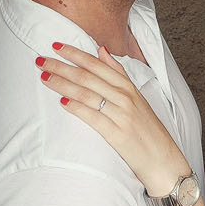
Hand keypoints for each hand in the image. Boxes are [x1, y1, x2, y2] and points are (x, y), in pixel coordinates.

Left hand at [40, 43, 191, 192]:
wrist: (163, 159)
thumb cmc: (148, 129)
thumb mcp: (137, 96)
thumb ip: (118, 73)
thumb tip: (101, 50)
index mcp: (129, 87)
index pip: (97, 64)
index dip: (75, 53)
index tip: (56, 45)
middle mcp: (125, 97)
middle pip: (87, 77)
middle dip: (61, 66)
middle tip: (41, 60)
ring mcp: (122, 115)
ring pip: (86, 94)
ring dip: (63, 84)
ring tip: (45, 77)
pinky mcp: (117, 134)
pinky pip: (93, 117)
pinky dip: (76, 108)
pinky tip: (62, 102)